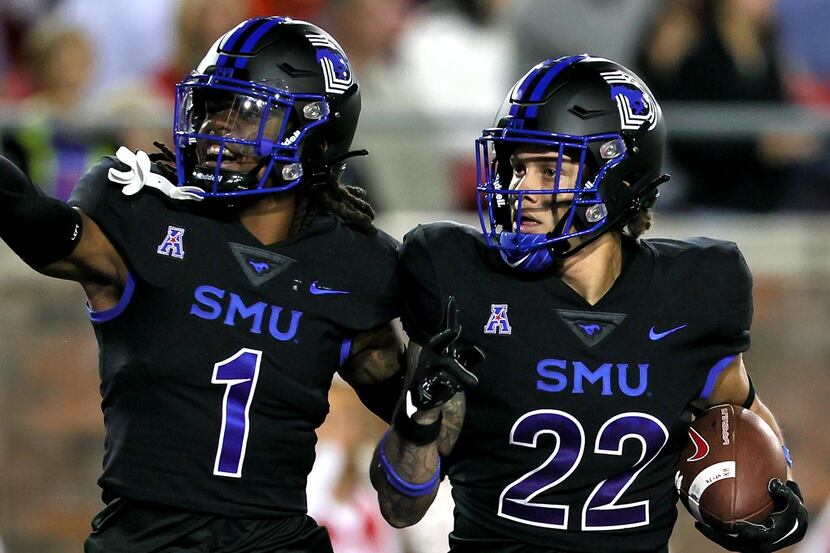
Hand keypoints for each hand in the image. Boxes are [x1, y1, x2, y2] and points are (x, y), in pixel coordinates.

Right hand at [409, 296, 482, 410]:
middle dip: (446, 336)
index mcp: (440, 347)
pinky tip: (456, 387)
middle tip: (457, 329)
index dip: (449, 315)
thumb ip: (469, 357)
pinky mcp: (427, 381)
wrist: (424, 396)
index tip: (452, 300)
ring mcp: (428, 367)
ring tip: (475, 383)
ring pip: (446, 366)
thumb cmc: (442, 375)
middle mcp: (432, 354)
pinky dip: (452, 385)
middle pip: (437, 342)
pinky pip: (444, 382)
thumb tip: (480, 352)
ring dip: (461, 374)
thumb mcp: (458, 365)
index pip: (445, 329)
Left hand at [695, 479, 807, 551]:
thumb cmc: (790, 507)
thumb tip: (772, 484)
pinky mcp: (745, 541)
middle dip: (719, 537)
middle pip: (737, 544)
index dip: (749, 532)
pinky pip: (728, 538)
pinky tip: (703, 519)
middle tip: (702, 525)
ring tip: (698, 524)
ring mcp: (752, 544)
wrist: (791, 520)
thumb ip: (784, 492)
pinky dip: (717, 531)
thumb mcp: (792, 499)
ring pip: (729, 543)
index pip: (761, 537)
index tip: (735, 525)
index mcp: (775, 535)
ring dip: (714, 535)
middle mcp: (762, 544)